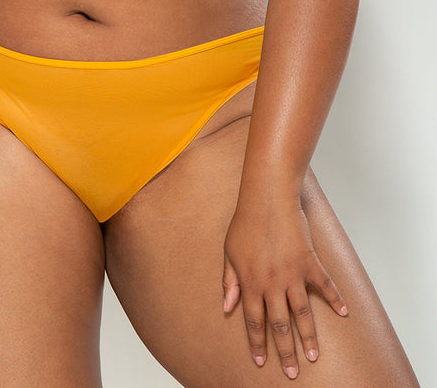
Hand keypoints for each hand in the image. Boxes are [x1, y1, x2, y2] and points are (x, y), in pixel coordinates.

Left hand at [222, 197, 347, 378]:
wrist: (267, 198)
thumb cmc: (245, 223)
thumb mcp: (229, 253)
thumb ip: (228, 282)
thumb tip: (226, 307)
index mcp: (250, 282)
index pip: (253, 320)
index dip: (257, 342)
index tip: (260, 361)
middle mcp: (272, 283)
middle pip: (279, 324)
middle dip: (285, 351)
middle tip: (291, 372)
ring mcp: (292, 274)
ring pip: (302, 313)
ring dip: (308, 336)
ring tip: (313, 356)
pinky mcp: (309, 262)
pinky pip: (324, 285)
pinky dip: (335, 299)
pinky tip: (343, 313)